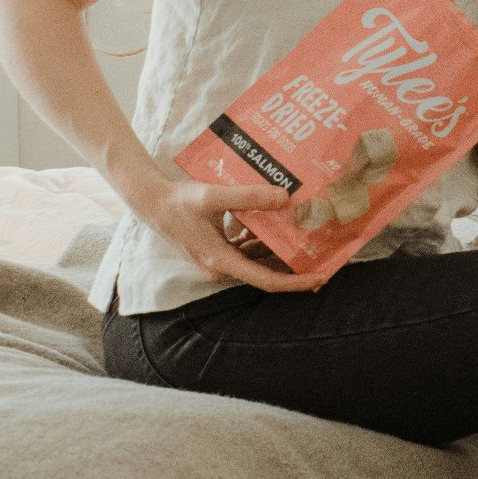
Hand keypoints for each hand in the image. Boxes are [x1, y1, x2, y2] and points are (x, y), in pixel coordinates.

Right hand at [130, 178, 326, 292]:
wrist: (151, 202)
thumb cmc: (179, 202)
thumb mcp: (214, 197)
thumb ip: (249, 197)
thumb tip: (286, 198)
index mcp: (221, 261)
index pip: (266, 280)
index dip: (295, 282)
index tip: (321, 277)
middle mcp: (222, 266)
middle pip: (266, 272)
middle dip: (295, 266)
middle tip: (326, 256)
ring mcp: (219, 259)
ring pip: (258, 259)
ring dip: (281, 250)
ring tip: (311, 238)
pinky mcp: (218, 249)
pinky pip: (247, 249)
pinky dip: (264, 239)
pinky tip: (278, 222)